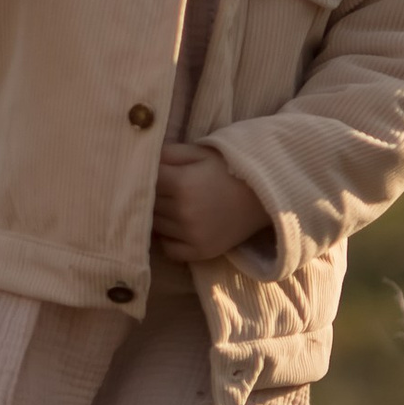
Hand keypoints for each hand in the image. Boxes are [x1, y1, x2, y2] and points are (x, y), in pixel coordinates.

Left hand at [150, 141, 270, 264]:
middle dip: (151, 196)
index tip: (149, 173)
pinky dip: (169, 239)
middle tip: (163, 190)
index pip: (145, 181)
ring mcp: (192, 234)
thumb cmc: (228, 169)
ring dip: (158, 217)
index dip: (146, 176)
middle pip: (148, 205)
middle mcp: (183, 212)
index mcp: (181, 183)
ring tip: (171, 206)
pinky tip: (177, 227)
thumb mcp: (198, 152)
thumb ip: (167, 153)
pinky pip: (169, 249)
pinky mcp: (201, 252)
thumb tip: (140, 159)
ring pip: (155, 226)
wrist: (264, 195)